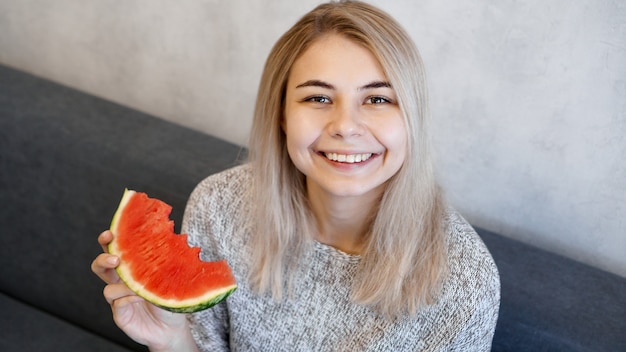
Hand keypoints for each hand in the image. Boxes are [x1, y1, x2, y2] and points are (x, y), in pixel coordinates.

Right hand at [91, 231, 196, 350]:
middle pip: (100, 267)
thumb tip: (172, 238)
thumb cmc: (169, 298)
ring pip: (108, 288)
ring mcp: (118, 299)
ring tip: (135, 284)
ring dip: (122, 284)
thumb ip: (165, 262)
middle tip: (115, 258)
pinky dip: (129, 299)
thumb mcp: (170, 277)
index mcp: (130, 269)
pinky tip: (141, 297)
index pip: (115, 250)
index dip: (108, 241)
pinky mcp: (120, 314)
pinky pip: (118, 304)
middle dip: (103, 259)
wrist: (172, 327)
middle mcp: (120, 282)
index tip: (110, 233)